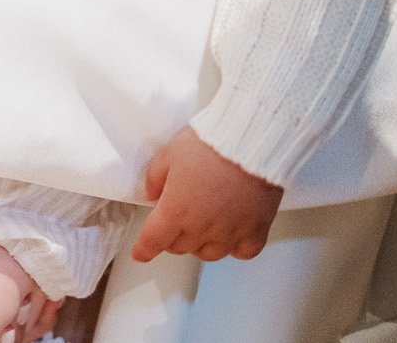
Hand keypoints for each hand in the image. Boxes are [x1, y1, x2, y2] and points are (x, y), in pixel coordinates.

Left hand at [131, 127, 282, 263]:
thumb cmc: (209, 144)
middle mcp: (201, 227)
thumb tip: (152, 194)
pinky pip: (244, 252)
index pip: (153, 240)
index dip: (144, 249)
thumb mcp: (169, 153)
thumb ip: (155, 178)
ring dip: (200, 245)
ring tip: (200, 228)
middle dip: (171, 238)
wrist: (249, 143)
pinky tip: (231, 236)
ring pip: (209, 254)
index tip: (140, 253)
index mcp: (175, 210)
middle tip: (173, 223)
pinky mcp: (256, 229)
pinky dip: (235, 249)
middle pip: (180, 247)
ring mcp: (230, 231)